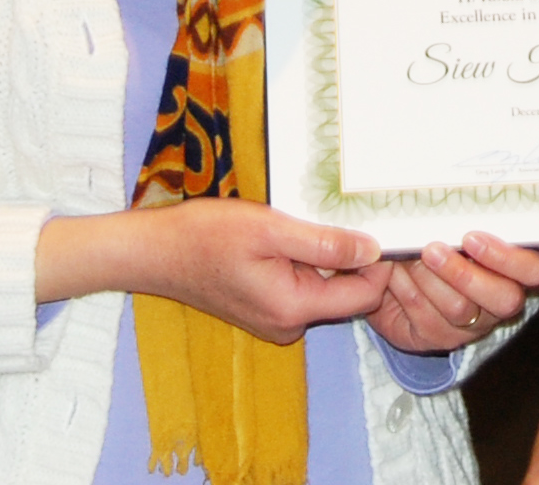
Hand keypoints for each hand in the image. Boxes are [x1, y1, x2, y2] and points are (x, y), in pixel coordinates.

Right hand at [36, 200, 392, 343]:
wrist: (156, 252)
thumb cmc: (206, 236)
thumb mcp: (270, 229)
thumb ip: (325, 244)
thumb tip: (373, 251)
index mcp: (294, 308)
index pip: (365, 295)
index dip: (380, 263)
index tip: (382, 225)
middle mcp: (289, 324)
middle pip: (348, 295)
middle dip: (355, 258)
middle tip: (349, 215)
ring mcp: (275, 320)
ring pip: (326, 289)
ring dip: (329, 259)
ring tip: (314, 221)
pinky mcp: (264, 309)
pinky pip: (303, 288)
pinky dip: (307, 264)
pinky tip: (294, 236)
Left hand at [366, 231, 538, 352]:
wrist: (398, 277)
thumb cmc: (437, 239)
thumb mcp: (453, 226)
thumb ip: (463, 219)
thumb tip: (455, 201)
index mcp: (514, 267)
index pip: (532, 269)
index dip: (508, 258)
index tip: (470, 238)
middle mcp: (500, 300)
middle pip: (504, 298)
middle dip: (465, 274)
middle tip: (432, 250)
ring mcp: (473, 325)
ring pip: (460, 308)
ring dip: (428, 279)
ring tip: (406, 257)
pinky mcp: (442, 339)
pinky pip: (427, 319)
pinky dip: (407, 292)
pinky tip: (395, 274)